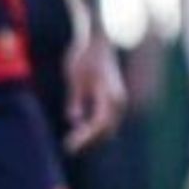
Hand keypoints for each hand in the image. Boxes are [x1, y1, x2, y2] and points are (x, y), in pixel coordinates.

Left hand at [63, 31, 125, 152]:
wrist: (97, 39)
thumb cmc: (84, 55)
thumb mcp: (75, 77)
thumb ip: (75, 99)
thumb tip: (74, 120)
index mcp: (110, 95)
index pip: (99, 125)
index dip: (85, 138)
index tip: (69, 146)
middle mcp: (118, 99)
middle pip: (106, 129)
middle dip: (89, 141)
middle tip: (69, 148)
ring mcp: (118, 98)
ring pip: (109, 126)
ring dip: (93, 136)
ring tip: (74, 143)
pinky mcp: (113, 96)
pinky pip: (107, 117)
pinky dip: (95, 126)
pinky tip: (81, 130)